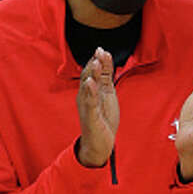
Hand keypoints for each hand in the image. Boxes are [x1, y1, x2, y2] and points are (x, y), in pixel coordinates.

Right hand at [76, 47, 118, 166]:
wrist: (99, 144)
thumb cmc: (102, 119)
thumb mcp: (107, 95)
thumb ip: (105, 78)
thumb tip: (106, 59)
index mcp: (90, 91)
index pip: (92, 72)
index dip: (97, 61)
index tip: (102, 49)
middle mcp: (85, 97)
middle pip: (88, 77)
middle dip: (93, 64)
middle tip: (99, 51)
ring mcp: (86, 106)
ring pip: (87, 87)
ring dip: (91, 74)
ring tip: (95, 62)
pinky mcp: (90, 117)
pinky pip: (89, 103)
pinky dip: (90, 92)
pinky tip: (90, 83)